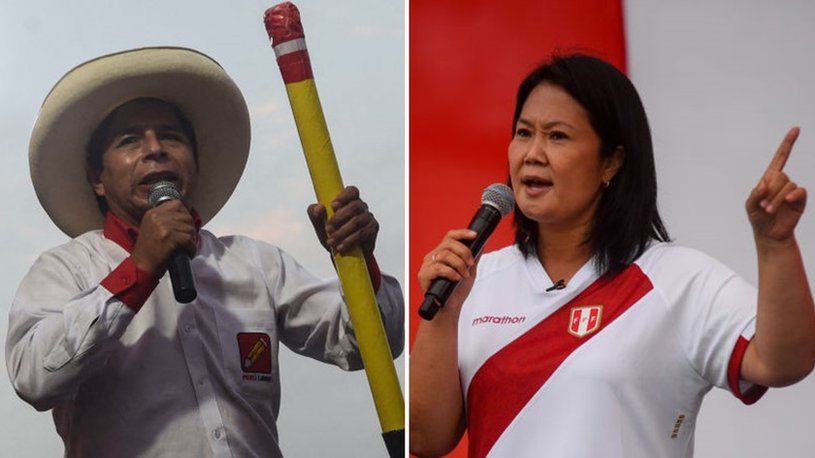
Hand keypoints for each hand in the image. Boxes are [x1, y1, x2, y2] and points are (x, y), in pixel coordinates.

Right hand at [131, 200, 197, 274]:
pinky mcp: (167, 237)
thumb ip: (165, 220)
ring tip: (187, 248)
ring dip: (192, 240)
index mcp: (152, 213)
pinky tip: (187, 253)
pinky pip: (188, 239)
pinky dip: (191, 248)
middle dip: (191, 230)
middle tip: (188, 241)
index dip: (185, 214)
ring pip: (189, 228)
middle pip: (186, 217)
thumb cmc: (149, 251)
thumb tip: (187, 217)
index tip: (185, 226)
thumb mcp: (153, 228)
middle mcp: (156, 216)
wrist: (141, 266)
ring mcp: (162, 226)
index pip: (177, 204)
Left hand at [307, 185, 378, 257]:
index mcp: (349, 201)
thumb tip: (319, 208)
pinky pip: (363, 233)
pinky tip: (341, 247)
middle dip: (339, 218)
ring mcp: (369, 218)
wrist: (342, 255)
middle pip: (354, 206)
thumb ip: (314, 214)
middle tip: (328, 229)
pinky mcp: (373, 230)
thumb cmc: (331, 234)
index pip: (352, 191)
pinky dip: (350, 240)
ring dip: (342, 232)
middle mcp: (361, 207)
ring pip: (358, 221)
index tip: (333, 205)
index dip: (344, 196)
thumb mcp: (319, 224)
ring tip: (331, 241)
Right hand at [418, 229, 478, 312]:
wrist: (450, 308)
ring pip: (444, 254)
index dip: (462, 233)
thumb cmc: (457, 291)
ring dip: (459, 264)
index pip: (450, 236)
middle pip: (448, 243)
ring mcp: (427, 265)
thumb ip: (473, 257)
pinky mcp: (424, 275)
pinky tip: (456, 278)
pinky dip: (450, 272)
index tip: (474, 236)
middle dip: (464, 252)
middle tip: (470, 264)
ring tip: (464, 274)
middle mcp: (434, 257)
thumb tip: (482, 244)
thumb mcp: (469, 271)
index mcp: (442, 253)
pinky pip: (438, 268)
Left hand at [746, 127, 807, 244]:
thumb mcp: (750, 206)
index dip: (788, 143)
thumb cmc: (758, 218)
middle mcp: (782, 182)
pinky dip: (792, 195)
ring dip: (776, 198)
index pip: (780, 157)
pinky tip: (788, 201)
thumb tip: (763, 185)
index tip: (796, 129)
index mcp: (769, 179)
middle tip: (764, 206)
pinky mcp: (799, 199)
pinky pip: (799, 191)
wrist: (769, 234)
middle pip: (780, 175)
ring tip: (769, 210)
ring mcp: (791, 190)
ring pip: (787, 185)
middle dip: (770, 191)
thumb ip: (754, 194)